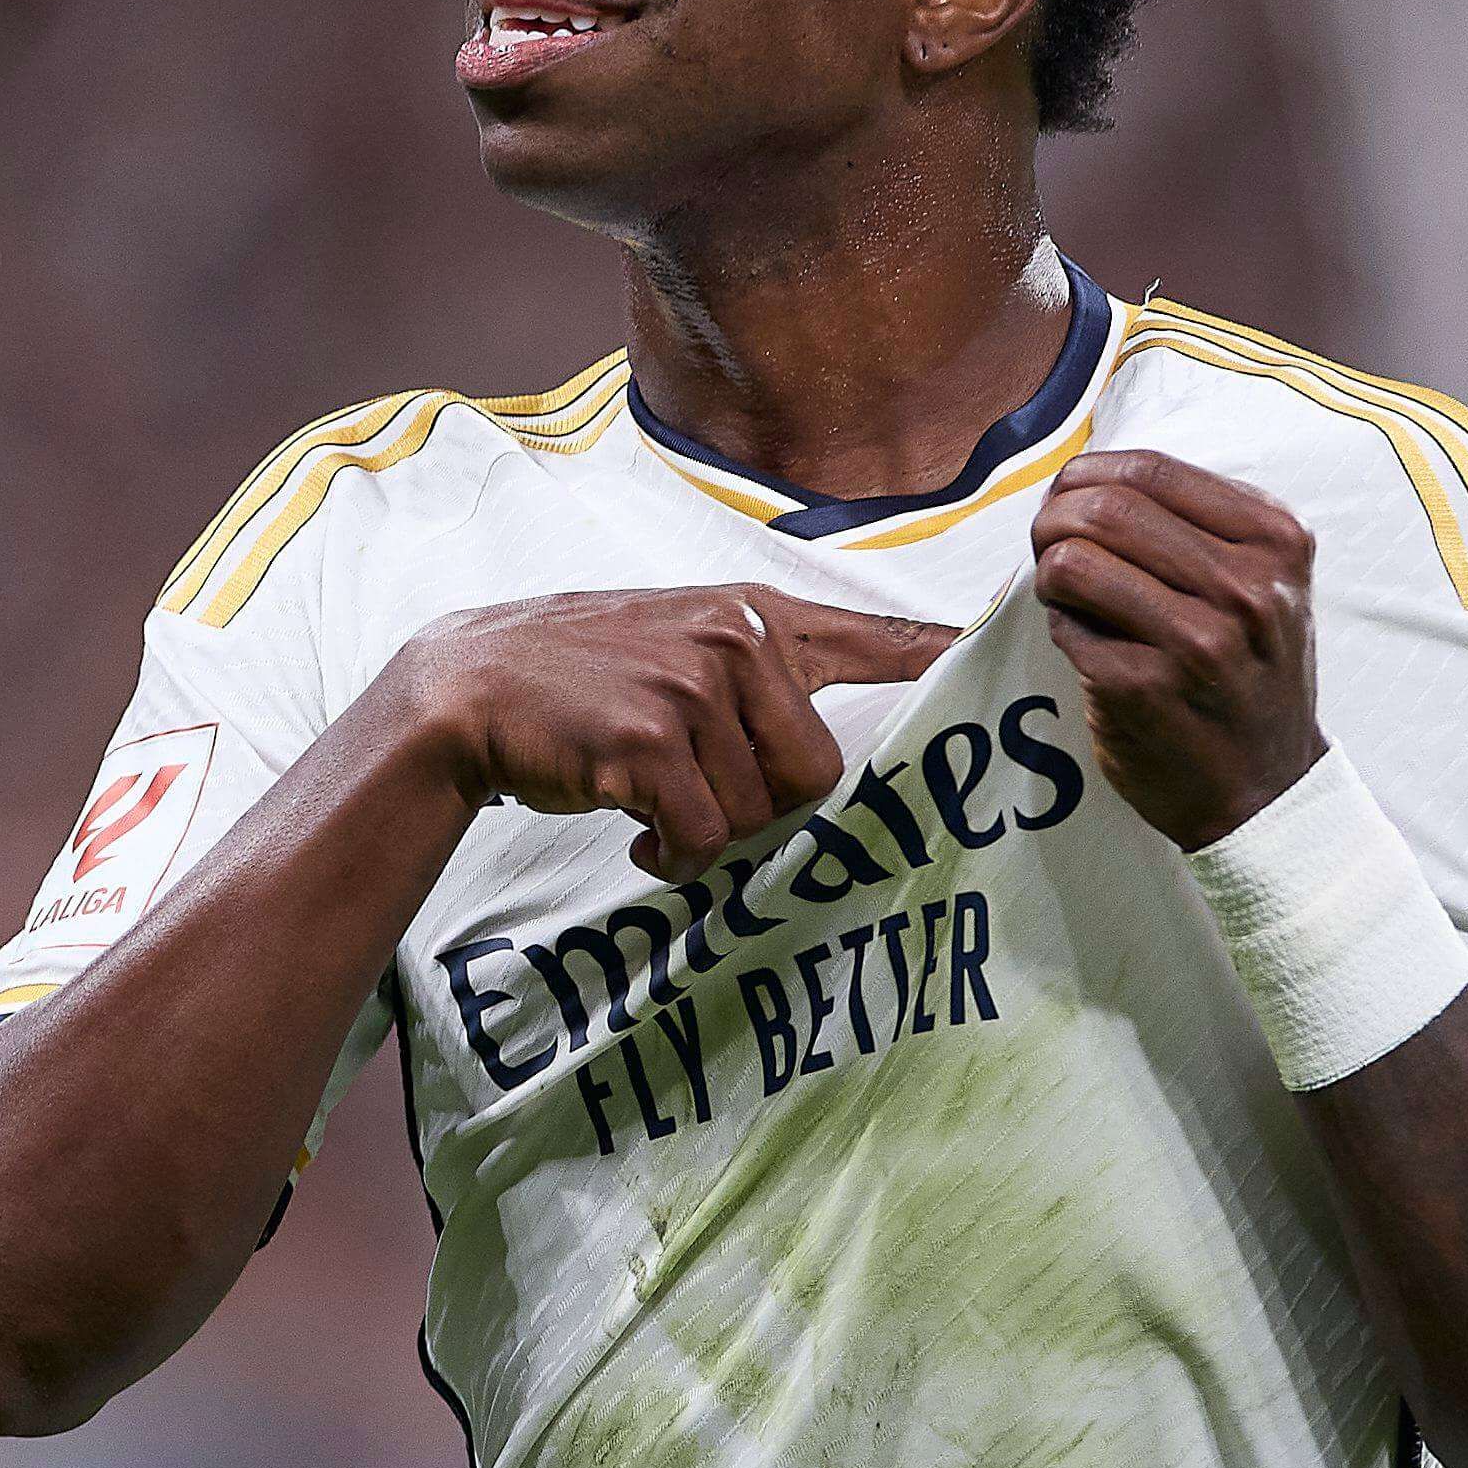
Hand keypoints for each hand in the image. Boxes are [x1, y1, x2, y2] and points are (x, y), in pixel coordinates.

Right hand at [382, 584, 957, 879]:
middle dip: (766, 807)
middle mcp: (735, 639)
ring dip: (708, 833)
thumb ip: (757, 673)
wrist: (472, 687)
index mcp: (753, 614)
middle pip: (818, 769)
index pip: (874, 635)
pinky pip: (705, 836)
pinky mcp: (652, 739)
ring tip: (655, 804)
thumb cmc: (583, 679)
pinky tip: (637, 829)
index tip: (995, 655)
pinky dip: (674, 853)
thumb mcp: (679, 641)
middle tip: (702, 797)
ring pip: (759, 811)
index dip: (939, 654)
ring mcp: (693, 685)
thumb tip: (827, 750)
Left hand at [1030, 449, 1323, 848]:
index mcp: (1277, 542)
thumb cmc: (1252, 674)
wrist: (1268, 791)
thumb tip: (1085, 479)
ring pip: (1072, 561)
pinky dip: (1063, 628)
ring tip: (1068, 597)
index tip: (1071, 499)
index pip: (1151, 469)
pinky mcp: (1143, 689)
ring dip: (1050, 573)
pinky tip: (1090, 647)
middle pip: (1105, 508)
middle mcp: (1246, 589)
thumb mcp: (1266, 584)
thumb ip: (1199, 525)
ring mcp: (1196, 642)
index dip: (1089, 476)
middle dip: (1054, 518)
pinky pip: (1065, 626)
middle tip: (1047, 544)